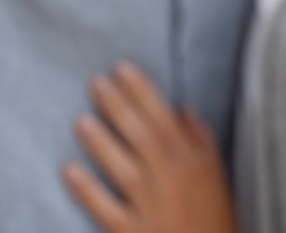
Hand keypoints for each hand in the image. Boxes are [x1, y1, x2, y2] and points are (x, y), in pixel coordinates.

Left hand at [63, 62, 235, 232]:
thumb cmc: (213, 218)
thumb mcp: (217, 177)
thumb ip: (201, 141)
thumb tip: (183, 110)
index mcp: (192, 163)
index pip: (164, 119)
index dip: (142, 91)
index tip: (121, 68)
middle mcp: (171, 180)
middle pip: (142, 137)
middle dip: (118, 107)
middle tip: (95, 83)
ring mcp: (151, 208)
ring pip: (124, 170)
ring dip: (102, 144)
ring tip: (81, 121)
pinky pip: (106, 210)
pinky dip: (88, 191)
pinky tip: (69, 170)